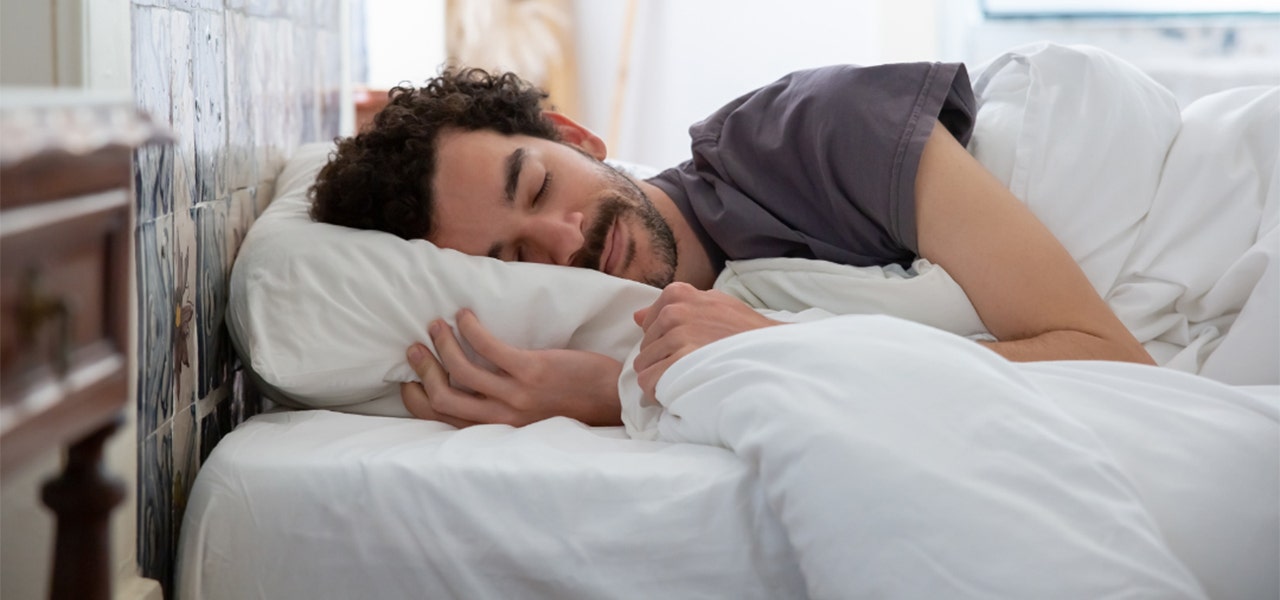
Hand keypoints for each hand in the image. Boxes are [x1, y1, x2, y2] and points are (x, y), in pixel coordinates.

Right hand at [399, 309, 623, 426]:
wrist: (612, 400)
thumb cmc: (573, 404)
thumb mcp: (529, 418)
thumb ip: (501, 408)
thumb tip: (473, 388)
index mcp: (499, 429)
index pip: (443, 420)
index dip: (418, 400)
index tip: (409, 380)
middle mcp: (503, 418)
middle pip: (442, 398)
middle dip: (422, 371)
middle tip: (415, 348)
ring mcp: (516, 395)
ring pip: (460, 370)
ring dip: (442, 343)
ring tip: (436, 324)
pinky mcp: (532, 371)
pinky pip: (488, 347)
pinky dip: (470, 328)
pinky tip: (466, 315)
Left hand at [632, 283, 780, 402]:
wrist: (772, 351)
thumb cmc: (745, 331)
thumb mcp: (714, 305)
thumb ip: (677, 307)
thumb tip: (637, 317)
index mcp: (678, 294)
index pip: (647, 325)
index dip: (664, 344)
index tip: (684, 351)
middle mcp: (673, 311)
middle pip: (645, 348)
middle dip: (661, 362)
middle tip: (689, 370)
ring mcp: (677, 336)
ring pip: (644, 366)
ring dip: (662, 379)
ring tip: (688, 381)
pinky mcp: (679, 361)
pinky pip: (649, 382)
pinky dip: (660, 393)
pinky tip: (679, 393)